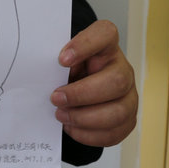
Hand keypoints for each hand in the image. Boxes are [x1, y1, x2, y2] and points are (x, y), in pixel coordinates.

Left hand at [51, 20, 137, 146]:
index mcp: (105, 46)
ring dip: (85, 118)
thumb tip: (39, 74)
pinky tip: (71, 127)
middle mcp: (121, 68)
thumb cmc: (69, 69)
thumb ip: (57, 61)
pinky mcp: (127, 118)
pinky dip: (89, 134)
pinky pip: (115, 132)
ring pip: (118, 111)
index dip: (85, 45)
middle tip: (55, 98)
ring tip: (61, 115)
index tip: (61, 59)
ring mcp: (129, 95)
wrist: (78, 86)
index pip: (105, 34)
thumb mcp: (61, 59)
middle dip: (82, 94)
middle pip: (116, 81)